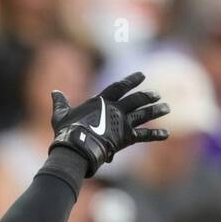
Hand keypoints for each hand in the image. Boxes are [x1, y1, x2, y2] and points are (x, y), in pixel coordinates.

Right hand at [49, 72, 169, 176]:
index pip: (119, 87)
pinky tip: (166, 134)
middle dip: (147, 96)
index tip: (142, 75)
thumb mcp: (61, 115)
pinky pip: (144, 135)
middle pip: (136, 99)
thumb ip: (60, 102)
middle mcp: (115, 109)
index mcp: (101, 101)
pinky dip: (155, 135)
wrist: (76, 146)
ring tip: (166, 108)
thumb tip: (54, 91)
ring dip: (156, 110)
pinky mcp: (126, 137)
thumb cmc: (66, 131)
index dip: (131, 80)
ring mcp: (122, 122)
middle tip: (157, 94)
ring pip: (144, 114)